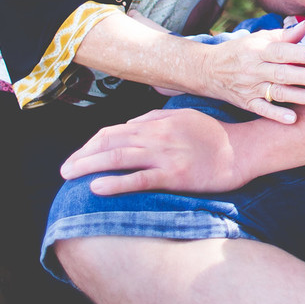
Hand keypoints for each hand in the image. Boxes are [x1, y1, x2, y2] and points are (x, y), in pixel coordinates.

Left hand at [60, 107, 248, 194]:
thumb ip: (155, 118)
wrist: (241, 150)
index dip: (91, 144)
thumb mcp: (183, 116)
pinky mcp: (173, 175)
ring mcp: (164, 155)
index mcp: (157, 122)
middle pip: (110, 144)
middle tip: (63, 170)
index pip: (114, 131)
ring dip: (89, 166)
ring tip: (69, 176)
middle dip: (83, 155)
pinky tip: (96, 187)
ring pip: (118, 158)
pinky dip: (115, 182)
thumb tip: (130, 123)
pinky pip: (139, 179)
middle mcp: (156, 135)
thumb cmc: (213, 135)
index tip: (79, 155)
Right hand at [202, 22, 304, 120]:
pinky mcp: (247, 103)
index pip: (279, 51)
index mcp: (258, 50)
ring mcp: (250, 88)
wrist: (208, 70)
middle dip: (302, 76)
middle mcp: (254, 69)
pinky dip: (276, 114)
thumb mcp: (258, 39)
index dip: (297, 53)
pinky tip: (292, 118)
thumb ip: (284, 35)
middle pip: (281, 73)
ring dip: (297, 97)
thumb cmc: (241, 51)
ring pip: (276, 92)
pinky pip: (262, 110)